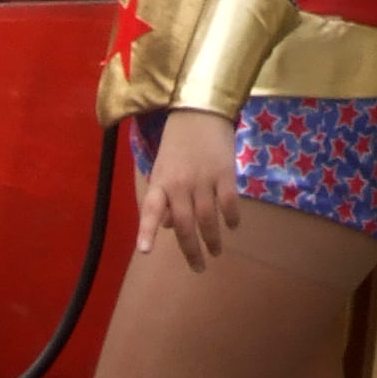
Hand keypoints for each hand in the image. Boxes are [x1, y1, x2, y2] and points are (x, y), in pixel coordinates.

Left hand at [136, 109, 239, 270]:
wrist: (200, 109)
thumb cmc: (178, 141)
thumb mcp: (162, 166)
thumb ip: (163, 197)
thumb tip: (170, 226)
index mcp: (161, 181)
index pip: (151, 209)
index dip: (147, 231)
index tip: (144, 251)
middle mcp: (180, 183)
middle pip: (184, 224)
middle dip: (191, 250)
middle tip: (198, 268)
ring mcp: (203, 178)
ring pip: (207, 219)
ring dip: (212, 239)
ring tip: (215, 251)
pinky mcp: (225, 173)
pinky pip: (228, 203)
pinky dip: (231, 218)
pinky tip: (232, 226)